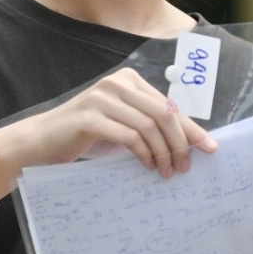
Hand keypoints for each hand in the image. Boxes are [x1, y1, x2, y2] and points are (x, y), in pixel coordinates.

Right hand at [13, 68, 217, 176]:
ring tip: (167, 172)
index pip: (169, 105)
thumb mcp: (123, 126)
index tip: (211, 148)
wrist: (42, 142)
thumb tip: (190, 142)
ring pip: (150, 125)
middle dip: (181, 143)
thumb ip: (150, 126)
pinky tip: (148, 167)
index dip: (192, 128)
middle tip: (185, 168)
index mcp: (129, 80)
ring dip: (164, 153)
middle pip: (164, 113)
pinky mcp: (90, 118)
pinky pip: (130, 136)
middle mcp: (117, 83)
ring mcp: (103, 98)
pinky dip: (145, 154)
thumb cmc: (86, 136)